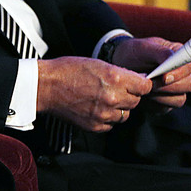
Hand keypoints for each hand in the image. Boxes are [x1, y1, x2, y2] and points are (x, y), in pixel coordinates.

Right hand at [37, 56, 152, 131]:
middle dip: (128, 96)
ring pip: (125, 115)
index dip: (141, 85)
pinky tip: (94, 108)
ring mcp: (104, 114)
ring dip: (118, 108)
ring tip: (101, 99)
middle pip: (136, 101)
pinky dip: (106, 118)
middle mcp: (113, 97)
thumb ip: (120, 74)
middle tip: (112, 90)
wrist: (45, 86)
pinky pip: (111, 124)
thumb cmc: (68, 71)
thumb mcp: (98, 64)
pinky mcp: (96, 126)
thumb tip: (139, 82)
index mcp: (116, 78)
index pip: (146, 87)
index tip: (135, 84)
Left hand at [107, 36, 190, 110]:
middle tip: (150, 84)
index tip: (164, 77)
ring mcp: (175, 89)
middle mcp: (181, 74)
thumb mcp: (144, 47)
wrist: (118, 64)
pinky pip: (165, 108)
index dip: (179, 73)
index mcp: (179, 56)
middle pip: (189, 85)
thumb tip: (173, 60)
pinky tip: (142, 95)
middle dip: (168, 87)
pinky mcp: (165, 102)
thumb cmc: (133, 53)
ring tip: (144, 88)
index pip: (188, 67)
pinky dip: (153, 104)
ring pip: (179, 99)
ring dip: (160, 96)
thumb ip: (161, 52)